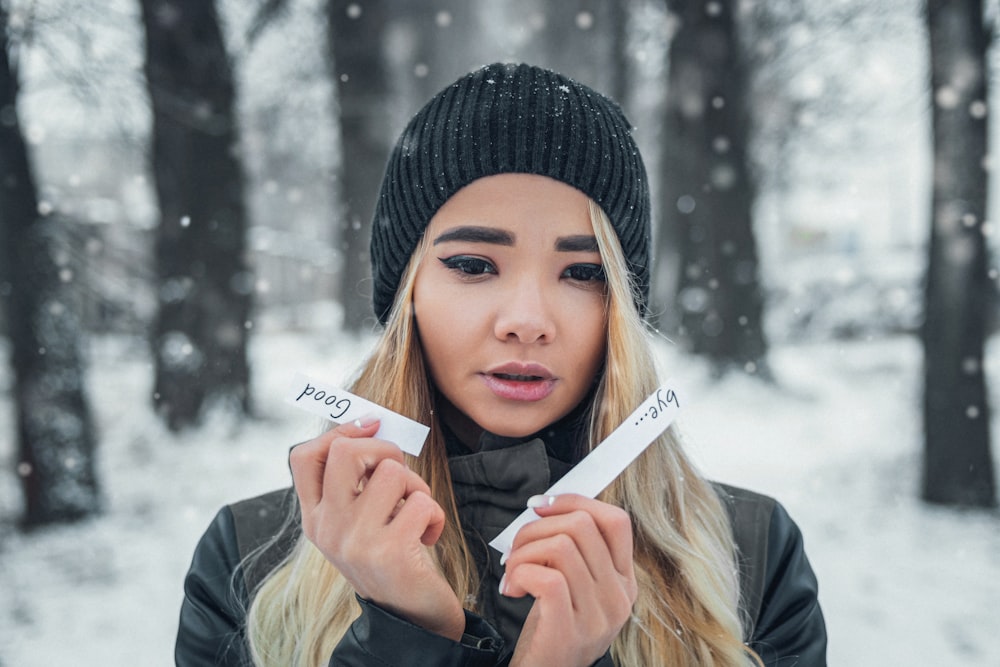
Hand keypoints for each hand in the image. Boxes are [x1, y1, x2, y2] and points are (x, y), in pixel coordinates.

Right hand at [289, 419, 464, 640]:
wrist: (409, 617)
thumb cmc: (390, 556)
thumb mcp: (358, 522)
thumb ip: (354, 482)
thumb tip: (371, 423)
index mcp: (315, 518)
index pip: (303, 456)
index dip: (340, 431)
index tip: (371, 428)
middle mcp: (327, 528)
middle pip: (345, 451)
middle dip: (385, 450)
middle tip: (399, 476)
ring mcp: (355, 540)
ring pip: (392, 473)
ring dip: (417, 488)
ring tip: (415, 514)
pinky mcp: (389, 551)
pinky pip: (421, 502)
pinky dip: (434, 515)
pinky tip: (427, 537)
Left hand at [502, 494, 637, 666]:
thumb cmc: (553, 627)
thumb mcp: (577, 586)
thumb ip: (577, 550)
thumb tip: (551, 505)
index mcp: (624, 580)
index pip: (616, 520)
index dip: (575, 502)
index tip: (541, 506)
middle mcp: (619, 596)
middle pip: (582, 526)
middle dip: (537, 527)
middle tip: (517, 549)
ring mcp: (598, 616)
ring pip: (561, 547)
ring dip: (523, 552)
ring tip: (512, 573)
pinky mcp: (570, 631)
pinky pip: (547, 579)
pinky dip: (521, 574)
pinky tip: (513, 589)